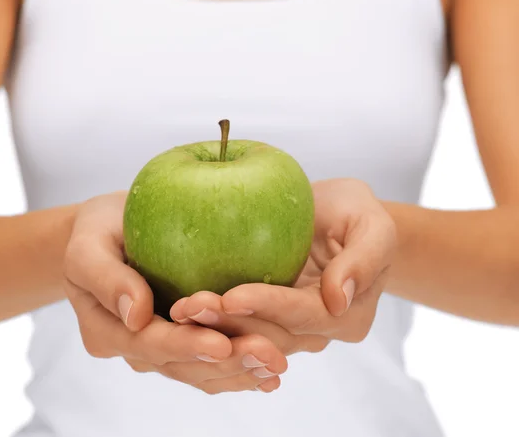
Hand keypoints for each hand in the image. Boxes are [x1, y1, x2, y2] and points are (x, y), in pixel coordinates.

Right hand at [63, 192, 285, 393]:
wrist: (107, 234)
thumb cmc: (96, 233)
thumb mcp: (87, 246)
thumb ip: (106, 278)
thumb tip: (137, 314)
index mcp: (108, 333)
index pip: (149, 345)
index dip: (186, 347)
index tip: (221, 344)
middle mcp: (136, 350)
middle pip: (182, 366)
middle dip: (226, 364)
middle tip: (268, 355)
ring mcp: (161, 349)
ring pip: (202, 372)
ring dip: (240, 370)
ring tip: (277, 362)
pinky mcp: (184, 340)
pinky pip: (212, 362)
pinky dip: (240, 367)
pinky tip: (270, 370)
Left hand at [171, 178, 395, 349]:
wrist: (336, 218)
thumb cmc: (355, 214)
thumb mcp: (373, 222)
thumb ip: (365, 257)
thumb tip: (339, 297)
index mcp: (347, 315)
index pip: (305, 315)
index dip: (269, 307)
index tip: (232, 296)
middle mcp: (318, 332)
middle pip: (271, 335)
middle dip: (230, 325)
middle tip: (189, 307)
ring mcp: (290, 330)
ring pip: (249, 339)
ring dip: (212, 328)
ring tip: (179, 309)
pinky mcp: (265, 320)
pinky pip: (237, 328)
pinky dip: (210, 324)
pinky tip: (179, 312)